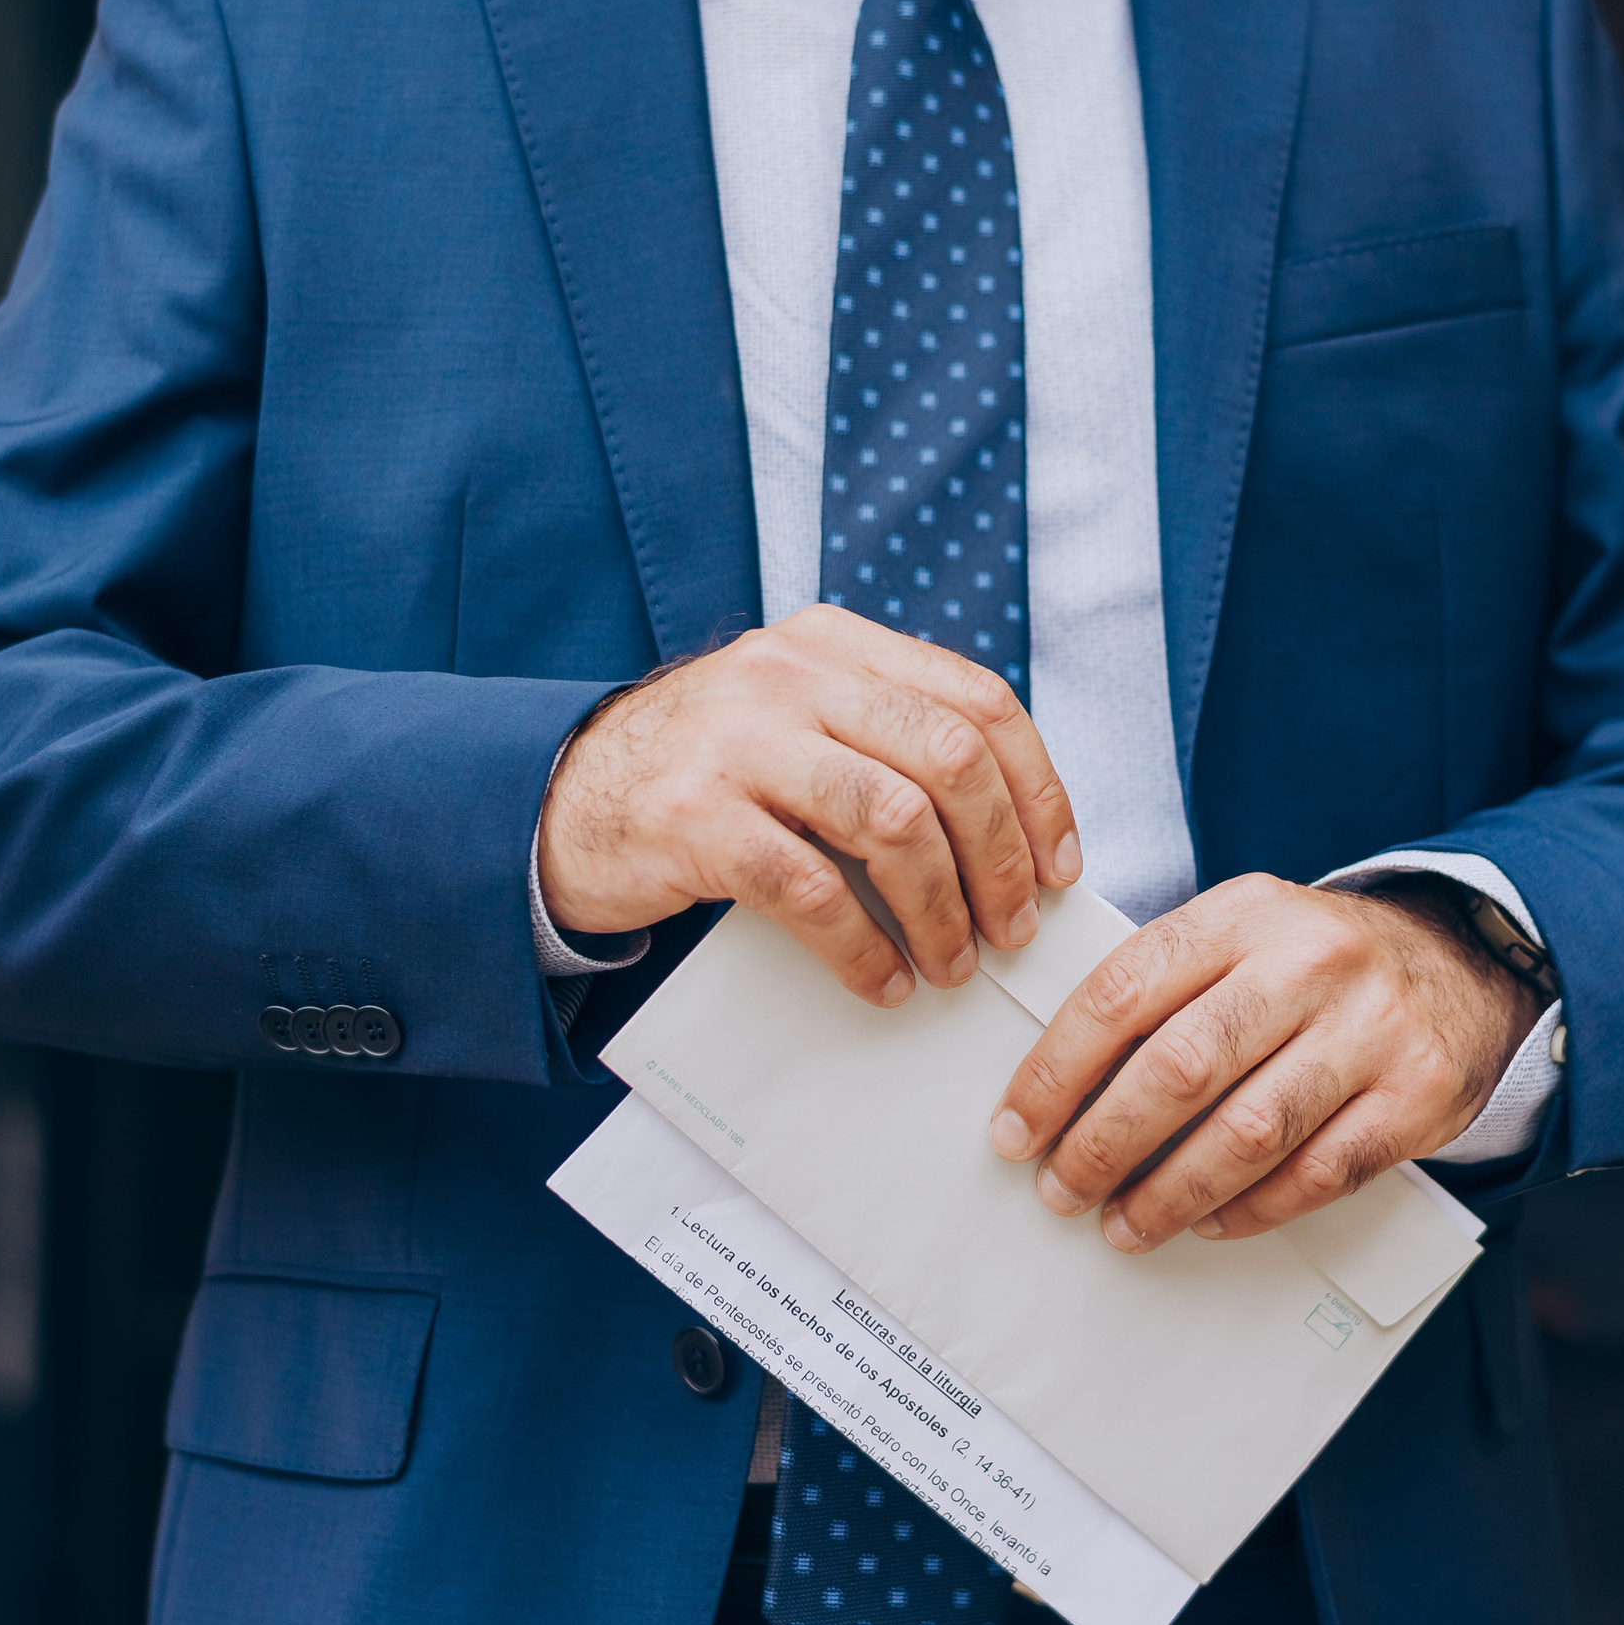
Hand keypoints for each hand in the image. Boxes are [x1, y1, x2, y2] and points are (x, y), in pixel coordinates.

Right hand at [536, 605, 1080, 1007]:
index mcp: (833, 644)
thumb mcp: (798, 720)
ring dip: (941, 909)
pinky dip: (861, 948)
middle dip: (1000, 856)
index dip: (1036, 788)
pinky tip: (879, 980)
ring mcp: (738, 741)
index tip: (1059, 865)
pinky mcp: (693, 817)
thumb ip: (886, 740)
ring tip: (952, 964)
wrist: (564, 802)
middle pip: (948, 757)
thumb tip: (1016, 834)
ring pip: (891, 820)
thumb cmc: (709, 776)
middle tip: (1013, 929)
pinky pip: (809, 889)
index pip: (976, 699)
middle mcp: (790, 674)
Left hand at [988, 877, 1540, 1247]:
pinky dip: (1250, 1209)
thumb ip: (1163, 990)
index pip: (1125, 992)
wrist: (1462, 962)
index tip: (1016, 1130)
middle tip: (1061, 1190)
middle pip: (1181, 1067)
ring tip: (1123, 1224)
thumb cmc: (1316, 964)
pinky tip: (1208, 1222)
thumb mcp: (1243, 937)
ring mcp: (1370, 1030)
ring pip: (1248, 1132)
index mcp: (1244, 914)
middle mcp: (1309, 963)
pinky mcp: (1416, 1095)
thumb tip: (1057, 1091)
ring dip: (1170, 1192)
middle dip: (1103, 1143)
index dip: (1056, 1072)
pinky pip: (1316, 1173)